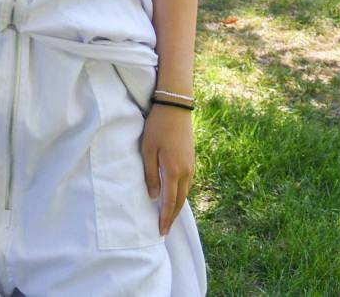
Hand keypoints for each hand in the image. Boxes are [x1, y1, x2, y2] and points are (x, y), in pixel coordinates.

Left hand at [139, 102, 194, 235]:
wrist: (175, 107)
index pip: (169, 202)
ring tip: (169, 217)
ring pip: (185, 193)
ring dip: (177, 206)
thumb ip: (151, 175)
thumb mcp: (148, 150)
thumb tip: (154, 197)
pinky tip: (176, 197)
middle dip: (172, 217)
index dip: (165, 218)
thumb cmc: (157, 127)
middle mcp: (186, 171)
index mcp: (173, 171)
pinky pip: (187, 183)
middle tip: (165, 230)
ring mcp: (191, 165)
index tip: (161, 231)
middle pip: (180, 201)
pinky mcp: (191, 160)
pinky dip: (181, 195)